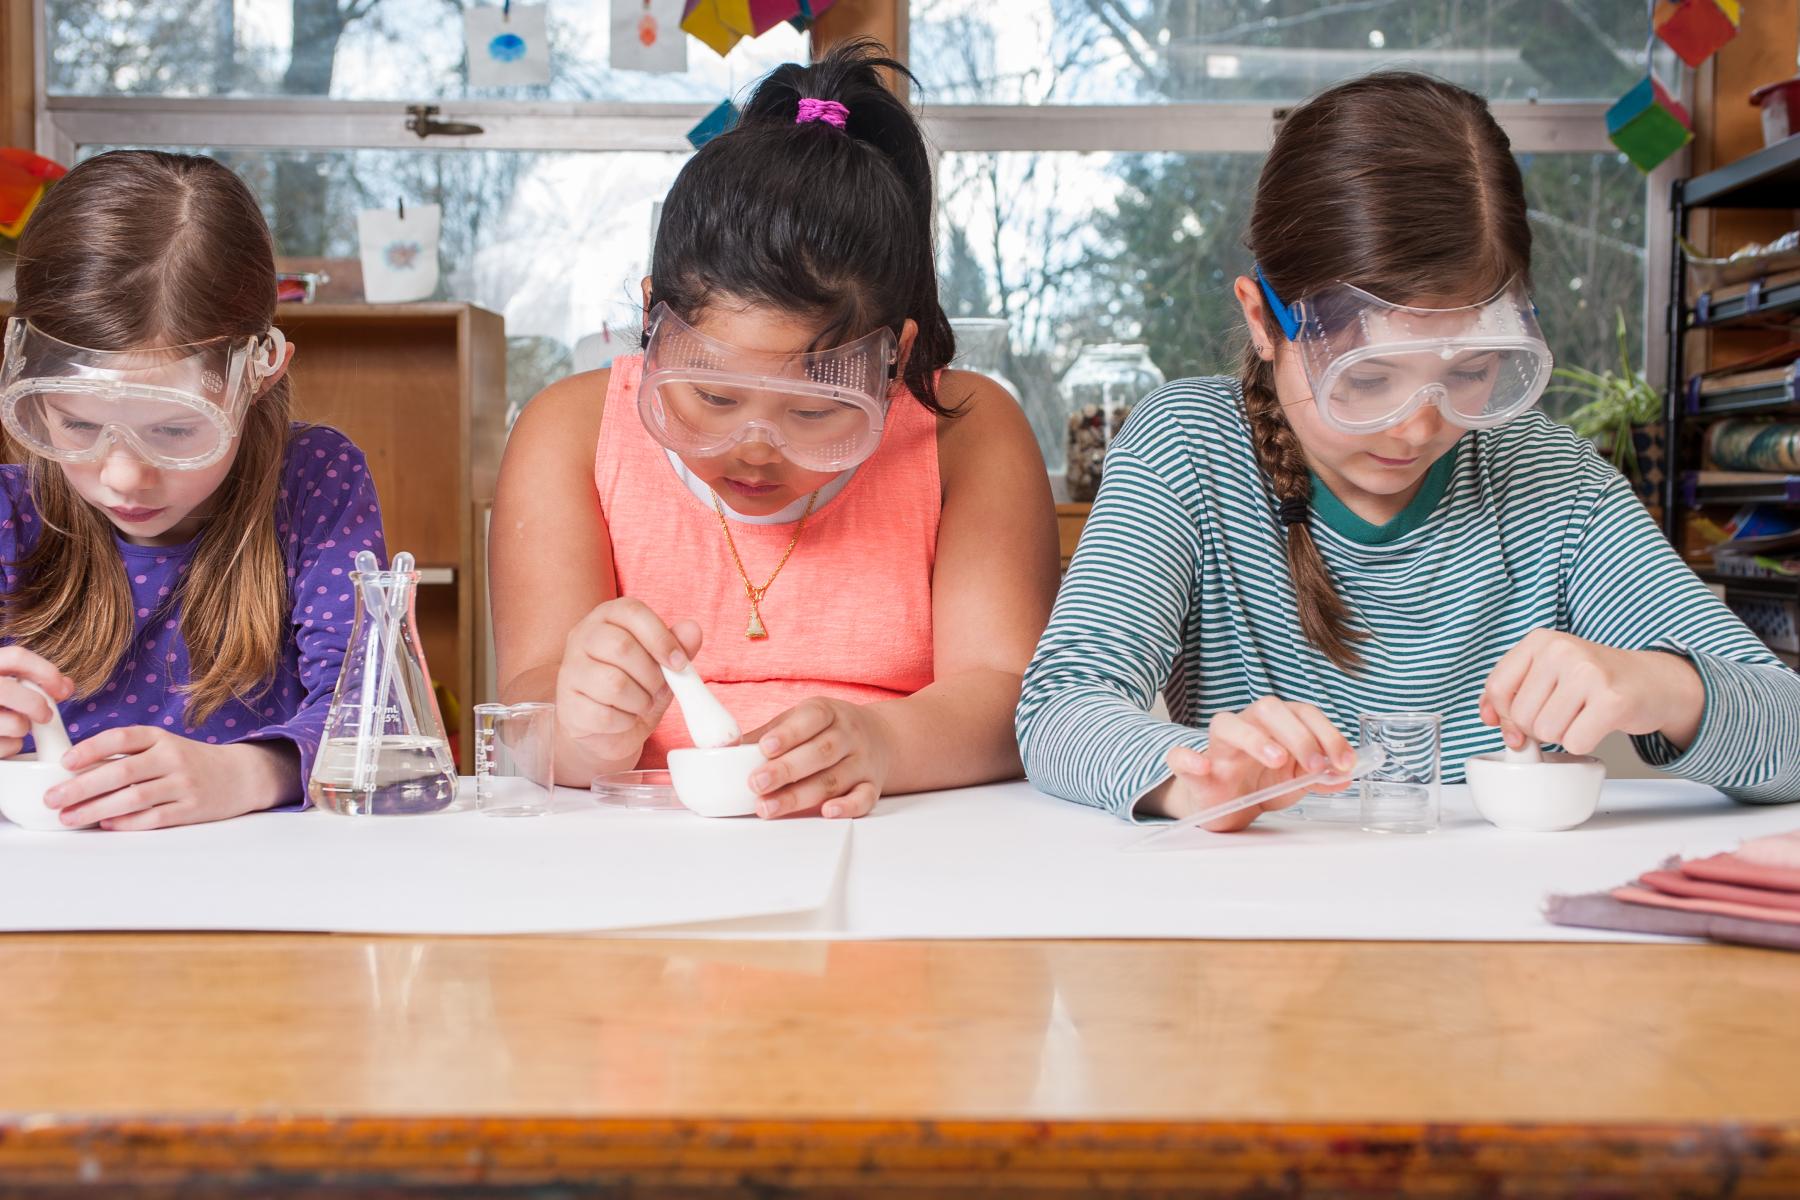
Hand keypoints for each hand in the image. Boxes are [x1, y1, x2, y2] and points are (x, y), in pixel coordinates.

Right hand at [0, 645, 74, 759]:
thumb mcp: (2, 682)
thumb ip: (30, 680)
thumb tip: (67, 686)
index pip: (16, 656)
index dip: (46, 672)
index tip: (62, 689)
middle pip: (10, 690)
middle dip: (36, 704)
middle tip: (44, 715)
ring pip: (15, 724)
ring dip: (22, 729)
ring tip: (13, 727)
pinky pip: (4, 747)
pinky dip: (9, 747)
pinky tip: (1, 742)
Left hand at [44, 729, 298, 830]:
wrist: (240, 776)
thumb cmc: (190, 762)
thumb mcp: (164, 746)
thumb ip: (128, 755)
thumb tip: (75, 773)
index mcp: (161, 738)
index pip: (121, 738)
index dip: (90, 749)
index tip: (64, 763)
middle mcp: (173, 757)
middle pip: (121, 772)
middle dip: (81, 787)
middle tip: (53, 798)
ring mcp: (184, 784)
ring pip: (133, 798)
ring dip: (96, 809)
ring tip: (69, 817)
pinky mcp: (192, 809)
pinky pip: (153, 818)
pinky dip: (126, 822)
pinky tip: (106, 824)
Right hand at [556, 598, 702, 766]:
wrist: (610, 729)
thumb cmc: (637, 687)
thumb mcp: (664, 664)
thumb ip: (679, 646)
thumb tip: (692, 629)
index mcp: (607, 617)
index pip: (632, 611)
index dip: (661, 637)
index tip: (679, 663)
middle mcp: (581, 637)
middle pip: (622, 647)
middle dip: (652, 675)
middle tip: (658, 689)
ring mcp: (570, 671)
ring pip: (614, 683)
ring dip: (640, 701)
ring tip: (641, 704)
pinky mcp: (568, 706)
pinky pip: (604, 715)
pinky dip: (625, 722)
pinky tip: (623, 719)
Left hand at [743, 698, 893, 819]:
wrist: (880, 737)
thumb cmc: (827, 730)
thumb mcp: (799, 720)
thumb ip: (767, 734)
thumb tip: (722, 750)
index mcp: (828, 712)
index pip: (811, 719)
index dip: (788, 734)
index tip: (764, 748)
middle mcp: (849, 735)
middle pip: (820, 753)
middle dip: (786, 770)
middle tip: (755, 783)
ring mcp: (862, 761)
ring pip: (834, 780)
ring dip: (799, 796)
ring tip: (767, 807)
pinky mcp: (872, 785)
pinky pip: (864, 798)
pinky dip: (847, 807)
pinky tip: (826, 813)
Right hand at [1145, 697, 1355, 830]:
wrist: (1221, 807)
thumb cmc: (1256, 786)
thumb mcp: (1294, 782)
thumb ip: (1318, 777)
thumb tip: (1345, 775)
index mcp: (1275, 726)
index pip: (1304, 714)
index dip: (1328, 734)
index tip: (1345, 761)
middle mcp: (1245, 727)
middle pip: (1269, 709)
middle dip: (1299, 735)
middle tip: (1316, 765)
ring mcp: (1216, 747)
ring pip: (1226, 724)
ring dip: (1254, 738)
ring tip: (1277, 759)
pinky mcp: (1190, 770)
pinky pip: (1179, 757)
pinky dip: (1188, 759)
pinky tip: (1200, 765)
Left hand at [1480, 629, 1703, 755]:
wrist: (1652, 681)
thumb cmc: (1593, 680)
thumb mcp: (1546, 673)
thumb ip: (1510, 692)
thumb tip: (1489, 718)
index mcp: (1539, 640)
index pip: (1497, 688)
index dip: (1505, 714)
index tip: (1520, 720)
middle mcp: (1562, 650)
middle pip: (1521, 716)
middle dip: (1539, 726)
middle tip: (1566, 713)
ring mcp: (1588, 673)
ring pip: (1546, 732)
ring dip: (1562, 734)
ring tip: (1582, 715)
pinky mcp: (1612, 700)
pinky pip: (1575, 742)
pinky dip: (1583, 743)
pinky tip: (1597, 724)